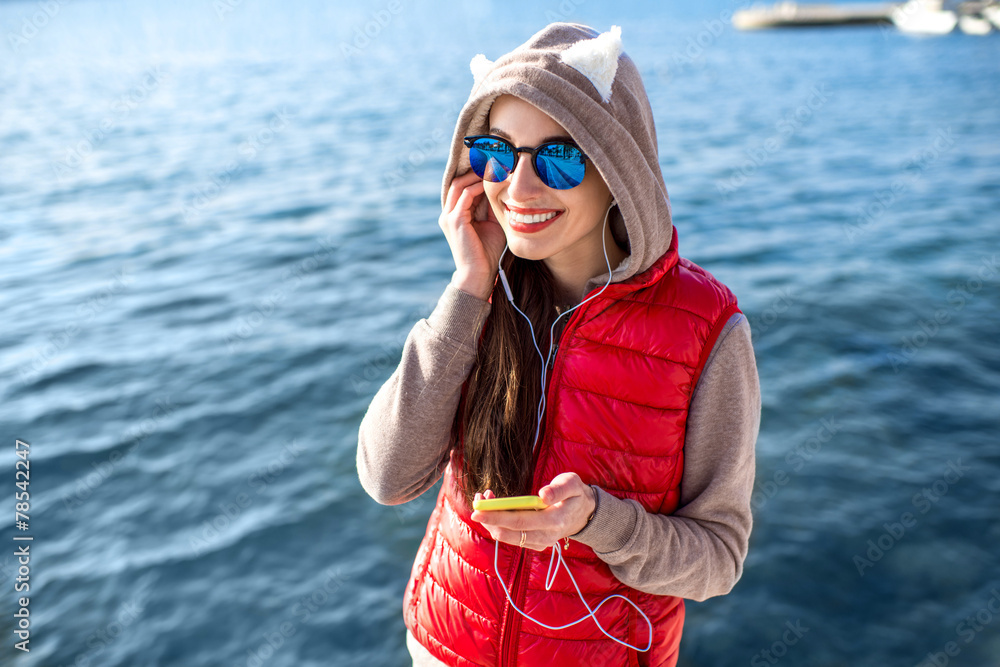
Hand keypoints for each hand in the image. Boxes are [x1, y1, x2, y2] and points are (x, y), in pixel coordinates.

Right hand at [439, 170, 506, 299]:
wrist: (478, 274)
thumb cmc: (488, 252)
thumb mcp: (492, 224)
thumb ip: (493, 207)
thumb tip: (504, 188)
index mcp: (455, 214)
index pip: (462, 187)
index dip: (476, 176)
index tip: (495, 167)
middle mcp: (448, 213)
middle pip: (458, 181)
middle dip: (475, 171)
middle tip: (495, 163)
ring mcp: (449, 216)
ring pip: (460, 185)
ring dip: (477, 176)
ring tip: (495, 169)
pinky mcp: (455, 220)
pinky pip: (465, 195)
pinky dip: (478, 186)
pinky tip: (493, 183)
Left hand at [470, 473, 596, 551]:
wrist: (584, 513)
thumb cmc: (575, 493)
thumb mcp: (572, 483)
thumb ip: (559, 489)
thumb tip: (542, 495)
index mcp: (555, 520)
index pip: (520, 521)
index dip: (497, 516)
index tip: (477, 510)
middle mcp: (546, 536)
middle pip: (508, 532)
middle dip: (488, 518)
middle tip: (478, 500)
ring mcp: (540, 543)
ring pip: (507, 537)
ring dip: (492, 520)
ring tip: (487, 498)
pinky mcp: (535, 544)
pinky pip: (511, 537)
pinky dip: (499, 524)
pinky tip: (497, 507)